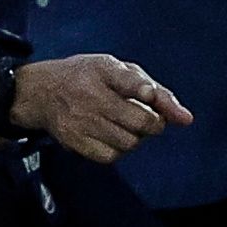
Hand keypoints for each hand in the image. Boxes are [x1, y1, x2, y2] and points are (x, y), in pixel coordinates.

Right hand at [4, 52, 186, 167]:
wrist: (41, 92)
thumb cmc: (87, 77)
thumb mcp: (118, 70)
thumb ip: (156, 90)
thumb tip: (186, 119)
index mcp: (103, 70)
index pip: (131, 82)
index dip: (147, 93)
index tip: (149, 96)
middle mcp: (91, 96)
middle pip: (141, 121)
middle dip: (153, 123)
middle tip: (145, 118)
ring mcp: (81, 121)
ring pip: (129, 142)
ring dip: (135, 138)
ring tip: (124, 125)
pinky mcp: (74, 141)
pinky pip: (110, 156)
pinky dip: (118, 150)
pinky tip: (111, 137)